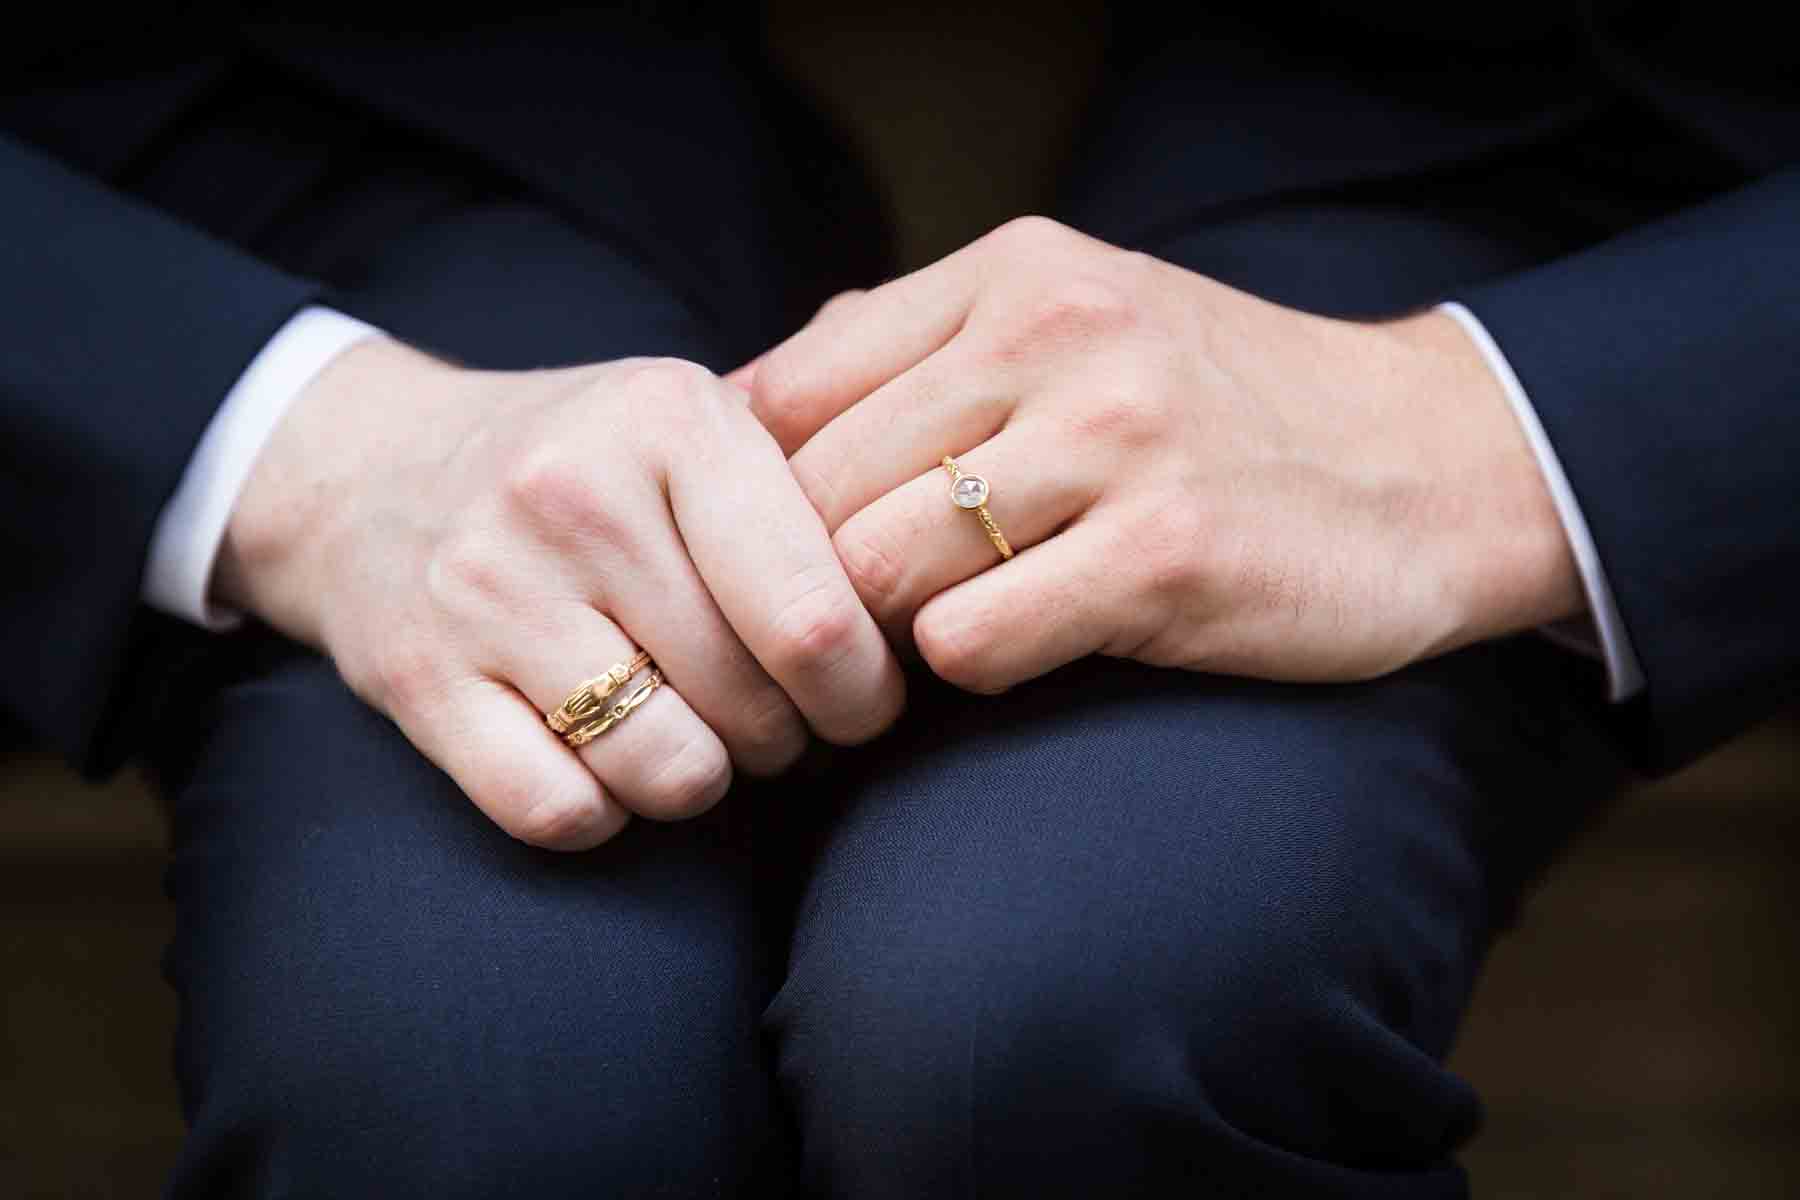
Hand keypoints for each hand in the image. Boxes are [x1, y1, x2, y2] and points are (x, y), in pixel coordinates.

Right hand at [218, 341, 903, 848]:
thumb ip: (812, 484)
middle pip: (754, 702)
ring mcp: (486, 591)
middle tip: (778, 718)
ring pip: (668, 769)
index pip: (818, 614)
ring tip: (696, 735)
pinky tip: (605, 763)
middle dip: (791, 737)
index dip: (866, 689)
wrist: (369, 471)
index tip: (864, 698)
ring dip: (704, 780)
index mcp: (671, 419)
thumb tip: (942, 582)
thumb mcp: (692, 423)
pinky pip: (559, 811)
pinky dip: (604, 812)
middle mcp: (573, 496)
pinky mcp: (419, 682)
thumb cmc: (583, 464)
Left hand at [737, 217, 1582, 693]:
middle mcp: (1057, 336)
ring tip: (933, 637)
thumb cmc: (1214, 406)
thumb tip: (740, 403)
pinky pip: (970, 642)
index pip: (788, 393)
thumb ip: (910, 347)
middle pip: (815, 495)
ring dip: (888, 632)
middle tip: (852, 628)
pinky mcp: (1166, 555)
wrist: (1424, 465)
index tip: (794, 553)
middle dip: (815, 582)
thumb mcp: (1070, 320)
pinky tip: (1022, 646)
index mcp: (1013, 275)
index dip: (762, 496)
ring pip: (875, 571)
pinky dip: (969, 665)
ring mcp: (1116, 441)